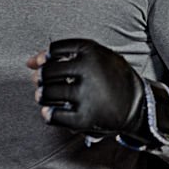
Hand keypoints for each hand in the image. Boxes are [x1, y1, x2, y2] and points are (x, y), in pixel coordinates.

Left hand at [28, 39, 168, 147]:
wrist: (138, 105)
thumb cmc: (112, 77)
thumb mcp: (98, 57)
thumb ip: (65, 55)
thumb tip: (29, 62)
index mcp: (91, 51)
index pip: (54, 50)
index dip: (45, 58)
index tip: (45, 65)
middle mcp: (88, 70)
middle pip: (48, 71)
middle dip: (41, 78)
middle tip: (43, 83)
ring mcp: (86, 94)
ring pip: (47, 93)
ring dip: (42, 96)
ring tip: (45, 97)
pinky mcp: (84, 118)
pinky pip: (53, 116)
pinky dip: (48, 114)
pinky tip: (51, 112)